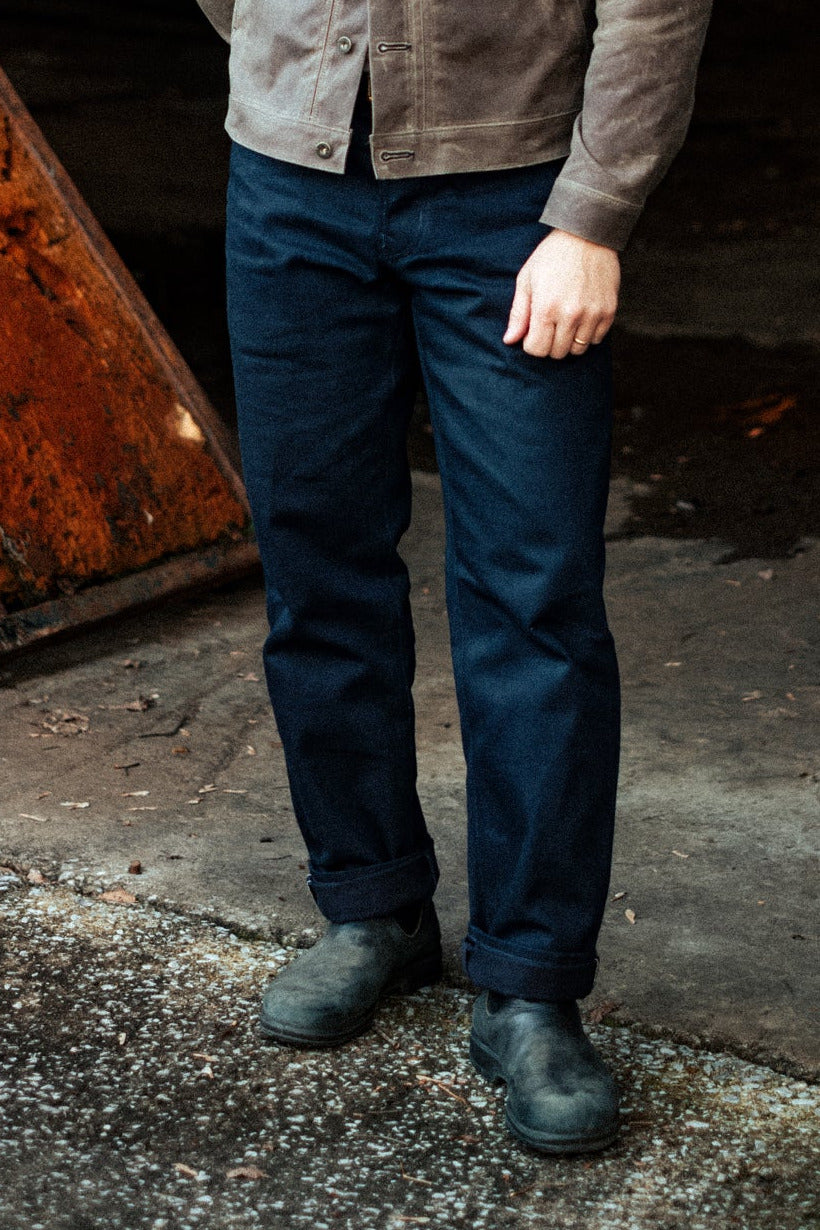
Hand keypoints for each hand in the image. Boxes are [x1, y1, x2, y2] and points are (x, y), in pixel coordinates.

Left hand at [503, 229, 619, 359]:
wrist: (587, 235)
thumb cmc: (552, 256)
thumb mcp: (527, 280)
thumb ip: (518, 313)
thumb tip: (510, 341)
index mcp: (546, 308)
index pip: (537, 350)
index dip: (532, 343)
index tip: (533, 331)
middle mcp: (570, 314)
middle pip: (557, 353)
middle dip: (549, 344)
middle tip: (550, 325)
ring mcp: (592, 314)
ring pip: (578, 349)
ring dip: (569, 341)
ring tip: (565, 321)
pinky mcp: (609, 311)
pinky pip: (596, 339)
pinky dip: (588, 334)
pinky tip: (582, 317)